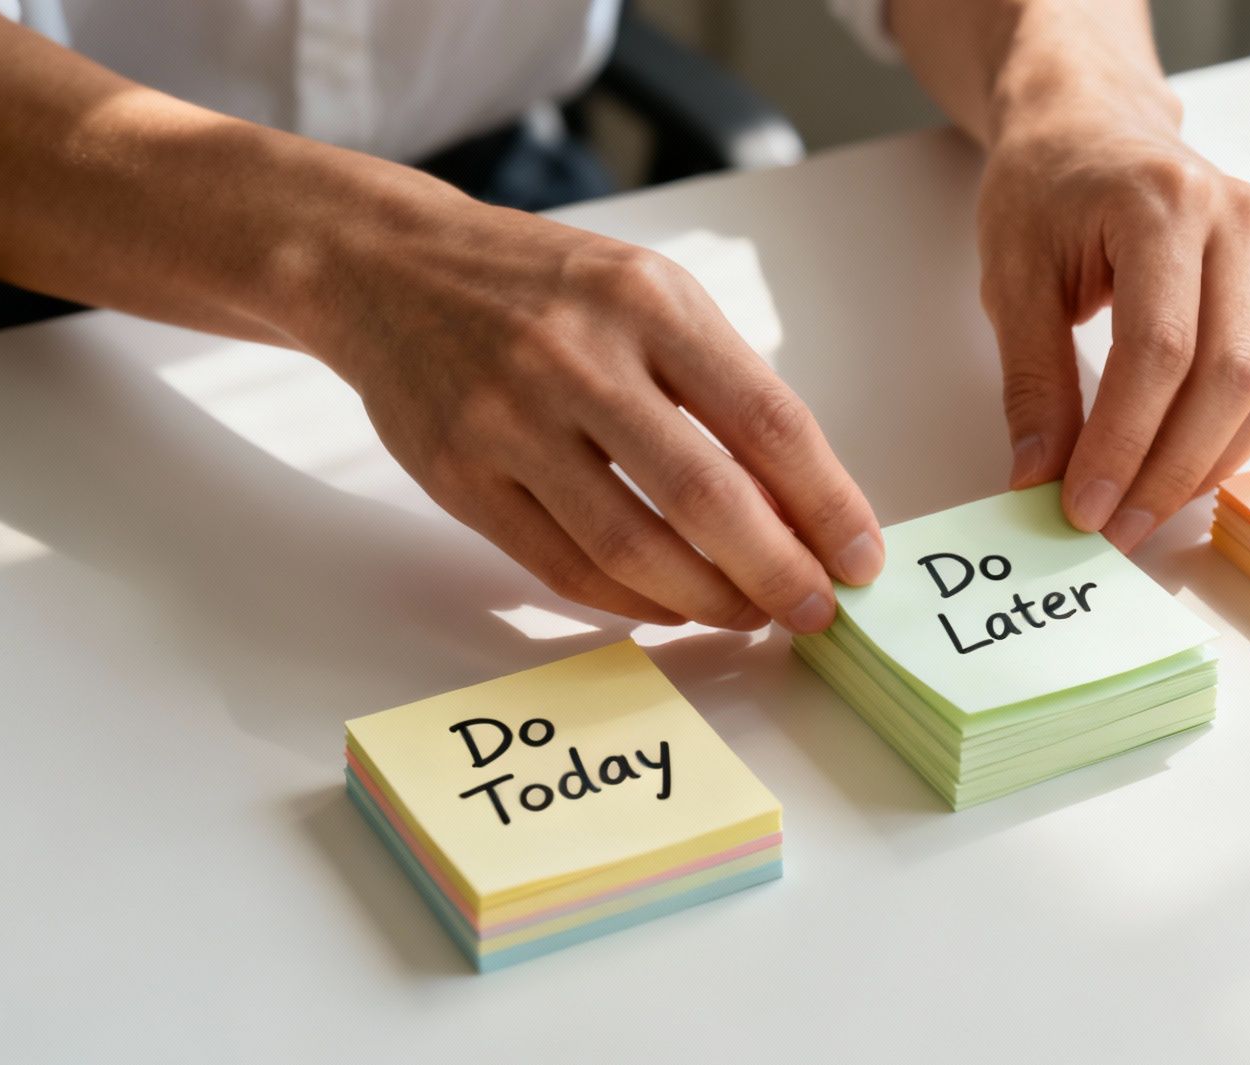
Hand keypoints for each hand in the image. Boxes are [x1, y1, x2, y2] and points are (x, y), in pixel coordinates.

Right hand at [297, 189, 883, 631]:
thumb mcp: (649, 293)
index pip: (768, 422)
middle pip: (707, 496)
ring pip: (631, 547)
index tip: (862, 560)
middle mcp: (580, 359)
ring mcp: (510, 421)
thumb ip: (725, 386)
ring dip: (707, 599)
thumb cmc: (547, 288)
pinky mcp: (458, 476)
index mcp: (650, 303)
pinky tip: (671, 608)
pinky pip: (563, 569)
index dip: (828, 505)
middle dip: (779, 571)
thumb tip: (806, 505)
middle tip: (817, 611)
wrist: (386, 267)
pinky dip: (631, 603)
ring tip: (749, 613)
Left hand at [975, 93, 1249, 551]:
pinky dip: (1233, 440)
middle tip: (1112, 528)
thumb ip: (1031, 382)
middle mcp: (1236, 220)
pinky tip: (1181, 471)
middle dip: (1168, 469)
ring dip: (1208, 466)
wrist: (1090, 125)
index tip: (1081, 506)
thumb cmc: (1045, 190)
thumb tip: (1038, 481)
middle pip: (1227, 376)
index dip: (1123, 442)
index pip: (1159, 349)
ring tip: (1142, 513)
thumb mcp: (1012, 279)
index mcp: (1163, 203)